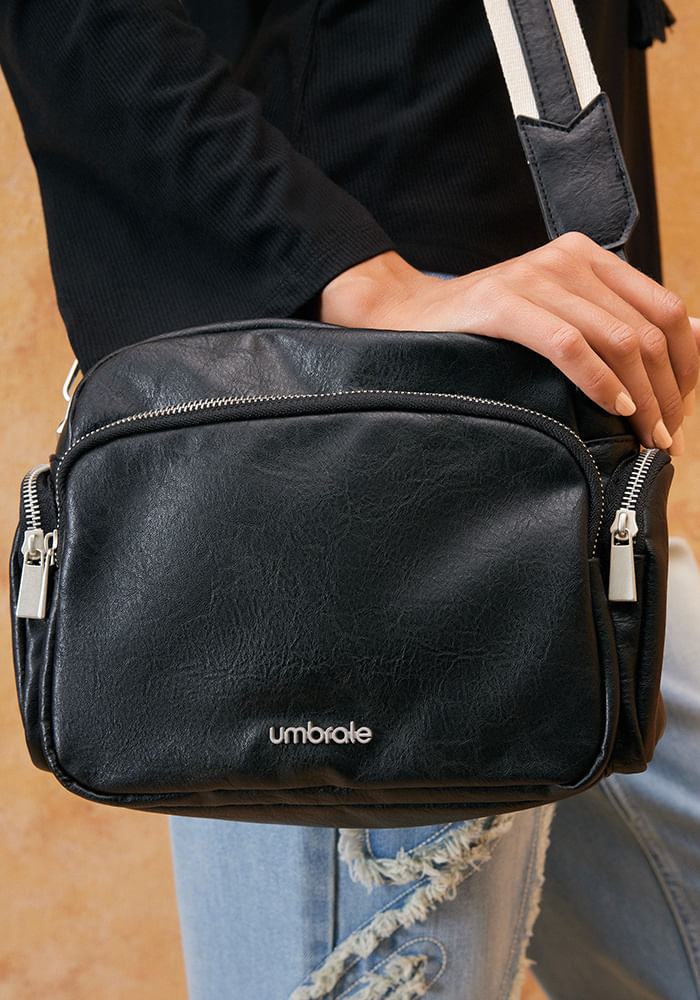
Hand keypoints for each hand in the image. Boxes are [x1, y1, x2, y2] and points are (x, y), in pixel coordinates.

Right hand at [320, 235, 699, 454]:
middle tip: (666, 438)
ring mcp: (534, 277)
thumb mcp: (556, 314)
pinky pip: (569, 345)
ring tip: (646, 436)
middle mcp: (567, 258)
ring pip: (617, 339)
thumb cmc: (481, 326)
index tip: (679, 412)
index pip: (664, 310)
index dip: (686, 366)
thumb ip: (614, 322)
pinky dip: (600, 382)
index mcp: (587, 257)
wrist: (404, 314)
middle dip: (669, 392)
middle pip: (648, 330)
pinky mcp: (502, 303)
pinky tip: (615, 408)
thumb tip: (696, 338)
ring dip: (643, 397)